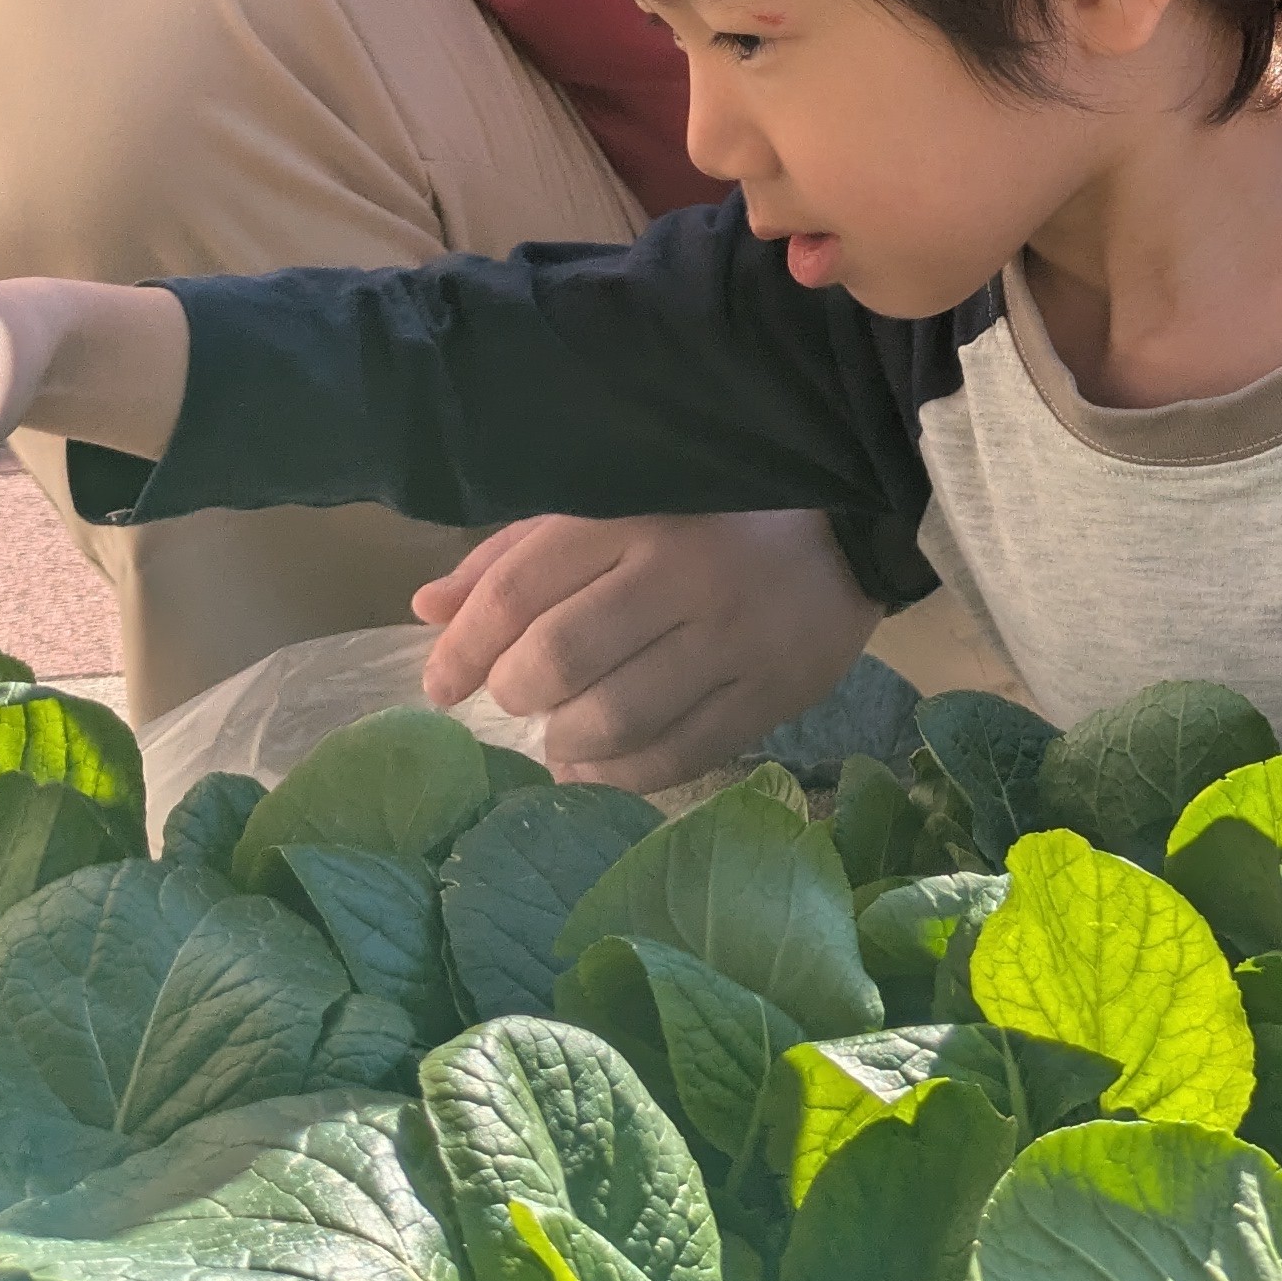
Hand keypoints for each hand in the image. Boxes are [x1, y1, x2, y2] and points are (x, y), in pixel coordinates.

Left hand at [413, 510, 877, 790]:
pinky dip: (622, 777)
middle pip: (559, 659)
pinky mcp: (776, 691)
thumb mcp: (612, 503)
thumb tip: (427, 609)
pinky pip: (680, 754)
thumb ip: (520, 553)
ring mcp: (735, 637)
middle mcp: (682, 573)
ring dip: (565, 744)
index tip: (440, 686)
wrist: (854, 523)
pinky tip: (597, 770)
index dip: (463, 648)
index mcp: (633, 511)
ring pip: (617, 718)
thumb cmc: (710, 509)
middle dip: (516, 693)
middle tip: (517, 698)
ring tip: (559, 739)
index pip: (520, 589)